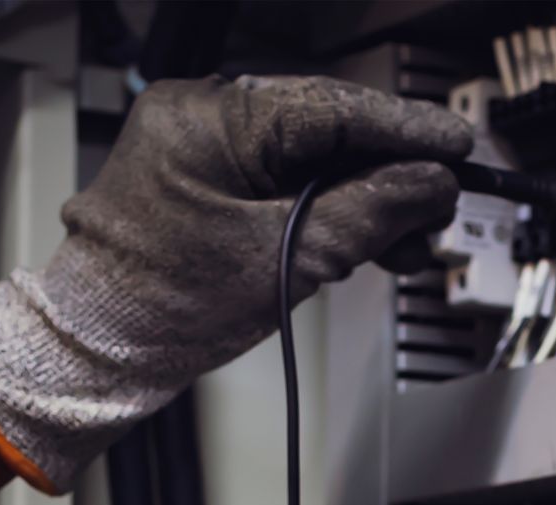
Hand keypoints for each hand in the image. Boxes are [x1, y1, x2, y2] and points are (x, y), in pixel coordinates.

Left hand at [0, 75, 469, 492]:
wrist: (99, 347)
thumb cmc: (161, 306)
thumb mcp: (289, 258)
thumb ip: (371, 213)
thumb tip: (432, 185)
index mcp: (209, 117)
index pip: (334, 107)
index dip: (405, 128)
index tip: (457, 144)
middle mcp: (200, 114)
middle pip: (327, 128)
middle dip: (389, 172)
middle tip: (437, 207)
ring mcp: (200, 142)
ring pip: (312, 155)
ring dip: (363, 197)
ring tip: (403, 243)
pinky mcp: (205, 173)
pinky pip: (284, 174)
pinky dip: (327, 206)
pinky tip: (360, 238)